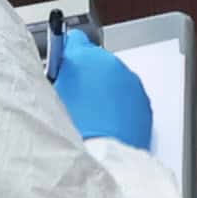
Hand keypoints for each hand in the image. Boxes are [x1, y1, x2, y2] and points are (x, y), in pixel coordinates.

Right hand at [51, 26, 153, 144]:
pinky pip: (130, 96)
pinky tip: (108, 123)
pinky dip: (121, 105)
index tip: (63, 65)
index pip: (73, 40)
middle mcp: (112, 65)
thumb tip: (58, 73)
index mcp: (84, 58)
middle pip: (96, 61)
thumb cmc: (73, 128)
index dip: (67, 54)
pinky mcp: (144, 102)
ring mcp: (131, 82)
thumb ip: (56, 77)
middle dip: (88, 75)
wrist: (104, 157)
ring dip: (106, 90)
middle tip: (75, 97)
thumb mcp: (51, 96)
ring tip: (93, 115)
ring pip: (115, 78)